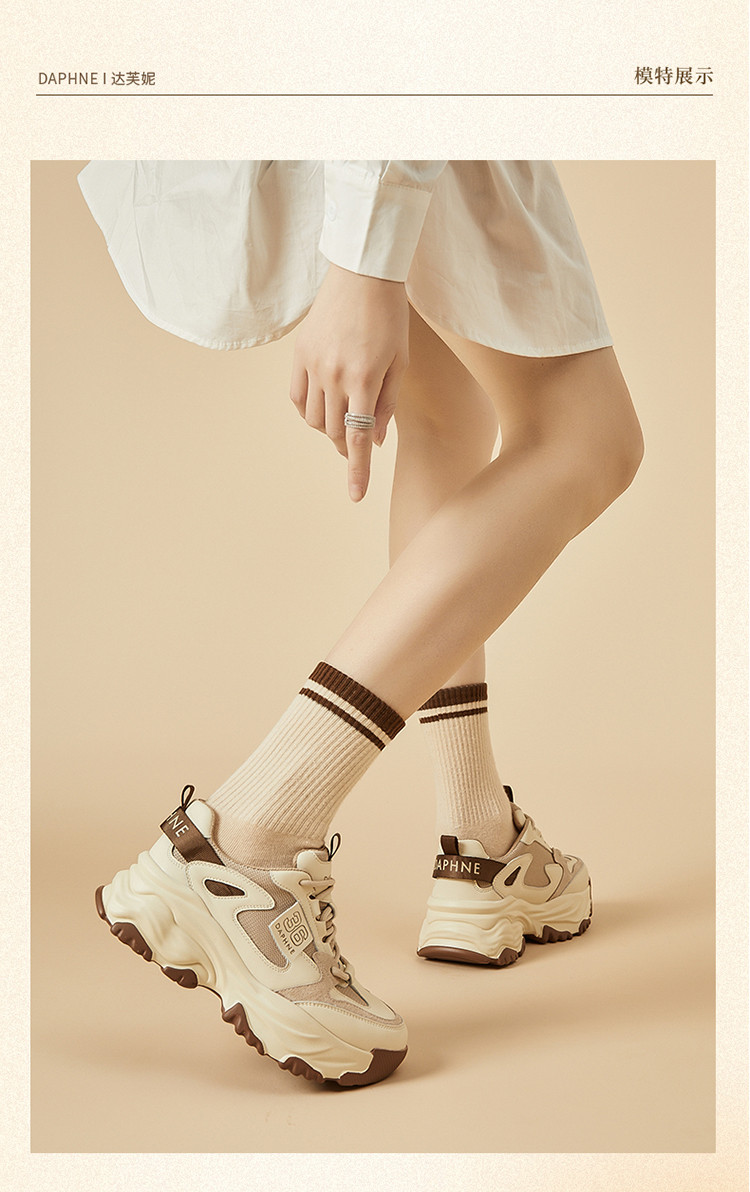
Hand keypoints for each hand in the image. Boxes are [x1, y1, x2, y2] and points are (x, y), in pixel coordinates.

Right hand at [290, 264, 409, 500]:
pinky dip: (309, 413)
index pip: (358, 437)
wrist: (362, 274)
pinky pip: (297, 399)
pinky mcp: (299, 354)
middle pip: (336, 432)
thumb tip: (374, 441)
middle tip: (358, 448)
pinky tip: (323, 410)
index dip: (358, 470)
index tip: (356, 496)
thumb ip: (387, 405)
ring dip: (330, 430)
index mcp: (364, 379)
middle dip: (347, 447)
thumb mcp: (400, 362)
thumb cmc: (390, 318)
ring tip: (344, 421)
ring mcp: (313, 365)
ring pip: (315, 420)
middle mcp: (334, 375)